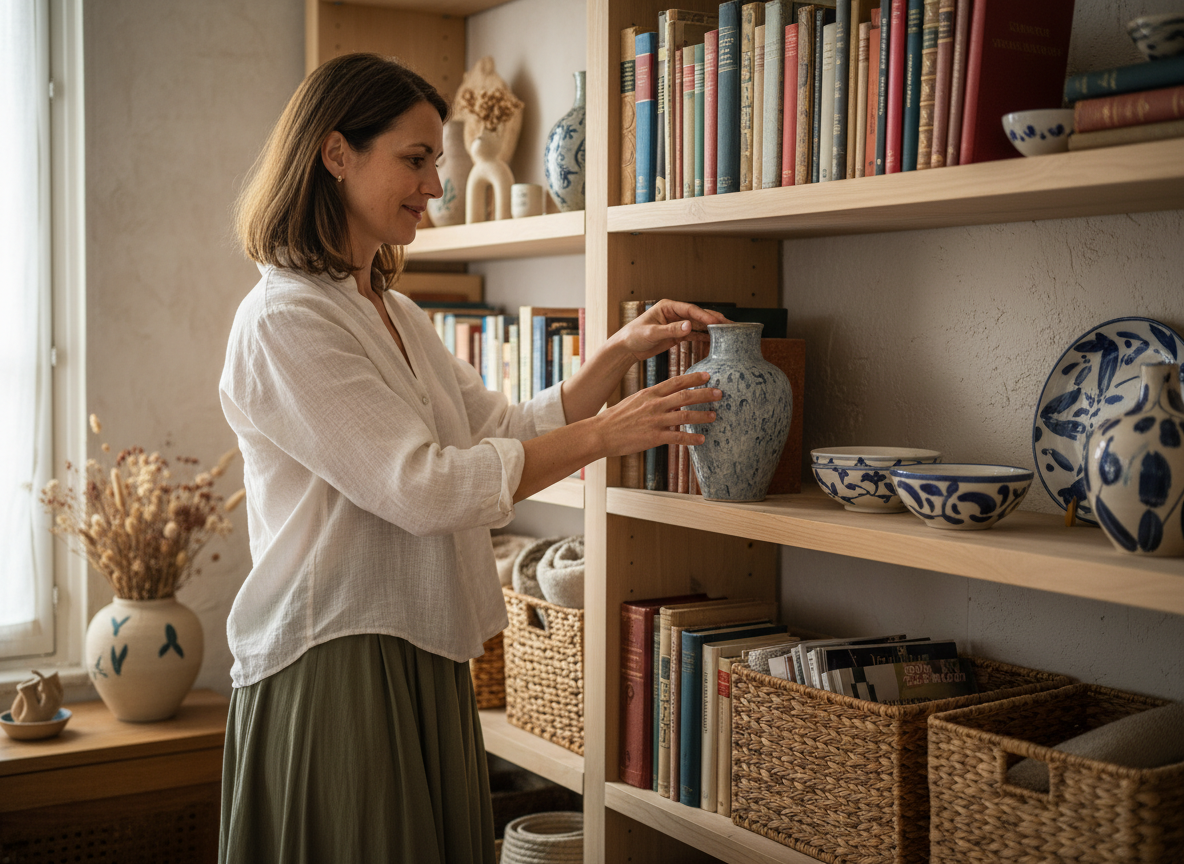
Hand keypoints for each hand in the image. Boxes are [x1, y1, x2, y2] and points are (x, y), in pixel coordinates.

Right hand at [594, 372, 719, 457]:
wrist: (601, 433)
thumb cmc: (616, 418)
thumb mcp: (634, 401)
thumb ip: (651, 398)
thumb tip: (666, 397)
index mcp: (650, 393)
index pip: (676, 382)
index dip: (694, 378)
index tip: (708, 375)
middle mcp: (654, 404)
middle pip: (685, 396)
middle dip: (705, 394)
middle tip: (720, 393)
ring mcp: (655, 420)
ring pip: (685, 415)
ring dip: (702, 415)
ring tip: (714, 416)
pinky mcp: (653, 437)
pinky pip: (677, 437)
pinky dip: (691, 438)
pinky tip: (701, 439)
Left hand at [616, 300, 729, 362]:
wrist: (626, 348)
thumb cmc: (634, 336)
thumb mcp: (652, 333)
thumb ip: (671, 330)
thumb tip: (689, 326)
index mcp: (668, 307)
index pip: (690, 310)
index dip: (704, 316)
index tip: (716, 322)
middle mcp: (674, 313)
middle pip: (698, 315)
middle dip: (713, 320)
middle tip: (729, 325)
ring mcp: (677, 324)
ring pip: (698, 325)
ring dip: (711, 329)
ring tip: (727, 333)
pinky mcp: (677, 335)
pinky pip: (693, 335)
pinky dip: (703, 337)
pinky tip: (714, 341)